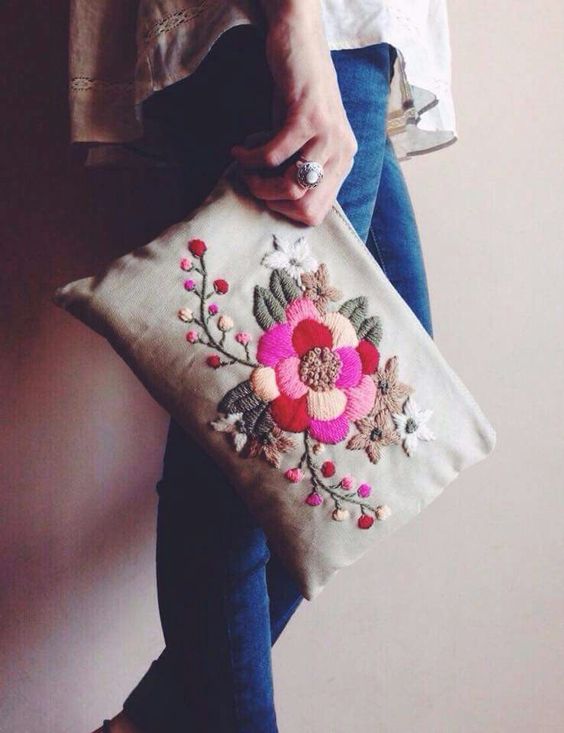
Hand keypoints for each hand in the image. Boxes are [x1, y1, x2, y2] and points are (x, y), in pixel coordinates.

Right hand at [230, 0, 356, 226]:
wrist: (299, 43)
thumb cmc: (296, 94)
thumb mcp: (304, 139)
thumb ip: (298, 167)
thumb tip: (274, 199)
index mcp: (343, 161)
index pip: (316, 212)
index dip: (285, 210)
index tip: (265, 193)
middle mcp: (342, 152)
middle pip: (305, 207)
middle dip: (270, 201)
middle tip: (251, 182)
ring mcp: (328, 135)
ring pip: (291, 187)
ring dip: (258, 183)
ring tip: (244, 168)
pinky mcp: (307, 118)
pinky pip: (272, 156)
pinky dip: (249, 158)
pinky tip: (238, 150)